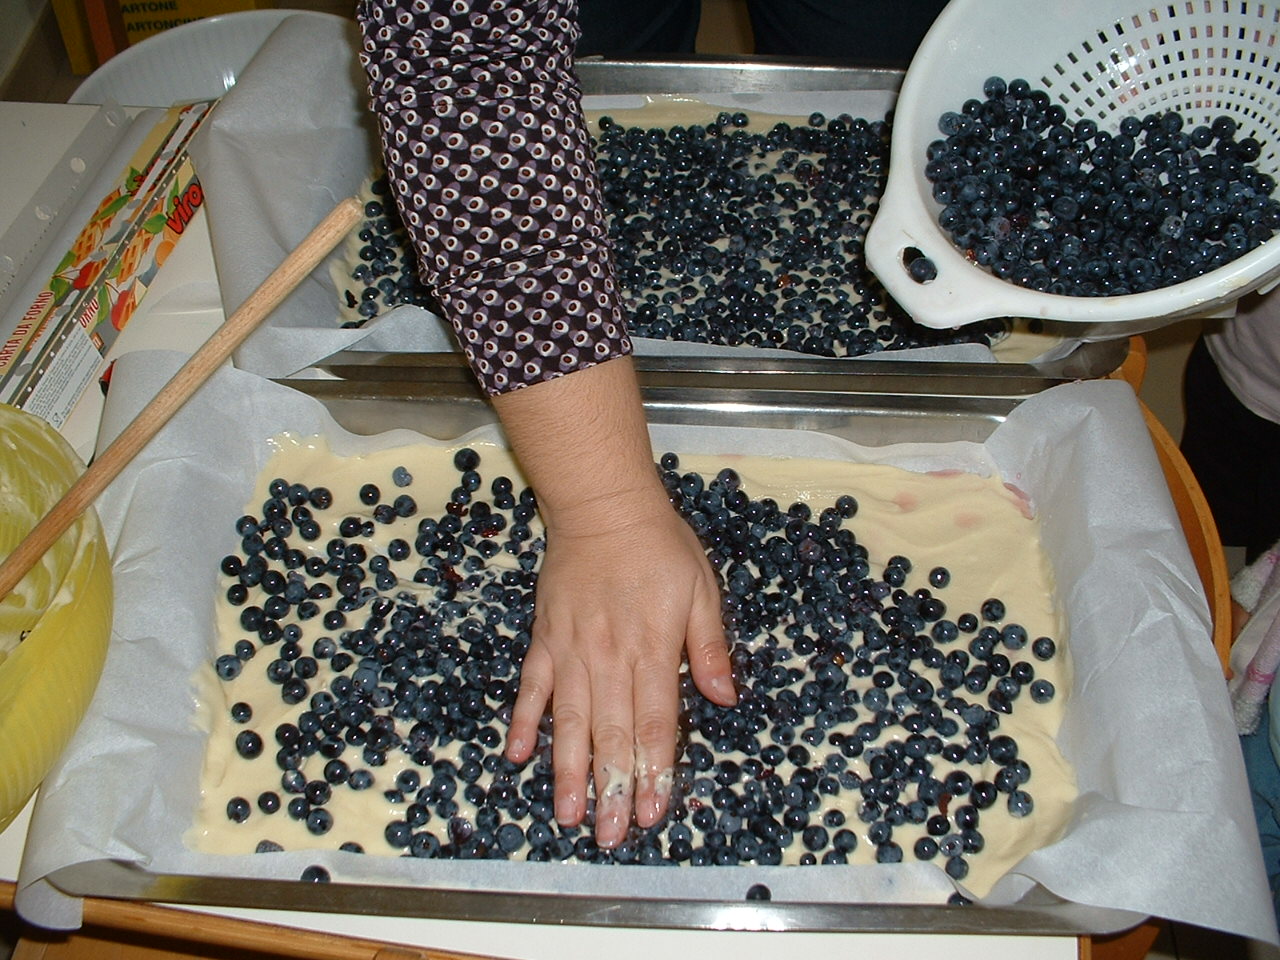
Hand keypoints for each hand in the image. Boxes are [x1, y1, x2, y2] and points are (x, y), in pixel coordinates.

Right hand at [505, 489, 734, 846]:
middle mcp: (609, 657)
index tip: (653, 812)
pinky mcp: (545, 639)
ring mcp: (571, 651)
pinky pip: (532, 687)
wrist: (603, 506)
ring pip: (569, 722)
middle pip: (611, 734)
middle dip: (612, 789)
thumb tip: (725, 698)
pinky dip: (522, 721)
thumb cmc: (660, 547)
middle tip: (609, 836)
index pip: (655, 722)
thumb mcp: (702, 590)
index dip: (654, 770)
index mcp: (652, 649)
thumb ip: (708, 647)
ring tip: (566, 816)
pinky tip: (516, 756)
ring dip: (568, 771)